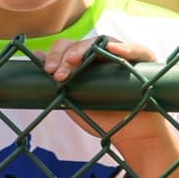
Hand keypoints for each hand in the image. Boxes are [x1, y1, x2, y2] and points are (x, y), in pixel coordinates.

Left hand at [38, 36, 175, 156]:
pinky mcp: (144, 62)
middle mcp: (104, 54)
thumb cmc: (100, 116)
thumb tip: (35, 56)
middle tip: (58, 73)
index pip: (67, 48)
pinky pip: (137, 49)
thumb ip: (56, 79)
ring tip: (75, 61)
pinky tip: (112, 49)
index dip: (55, 56)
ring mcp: (124, 56)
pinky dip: (125, 47)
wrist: (129, 135)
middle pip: (82, 43)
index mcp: (86, 61)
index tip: (48, 72)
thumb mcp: (73, 98)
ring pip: (104, 42)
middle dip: (67, 55)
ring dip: (87, 50)